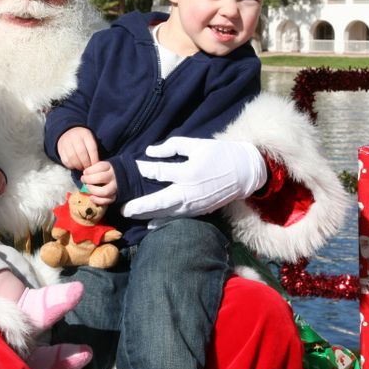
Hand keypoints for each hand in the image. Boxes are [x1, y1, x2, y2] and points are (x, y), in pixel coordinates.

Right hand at [57, 127, 98, 169]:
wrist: (67, 133)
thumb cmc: (83, 140)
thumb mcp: (90, 140)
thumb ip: (94, 150)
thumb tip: (97, 165)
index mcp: (85, 134)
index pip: (91, 148)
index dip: (94, 159)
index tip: (96, 166)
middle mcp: (75, 136)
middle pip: (81, 153)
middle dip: (86, 163)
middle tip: (88, 168)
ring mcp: (66, 142)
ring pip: (72, 157)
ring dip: (79, 165)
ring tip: (82, 168)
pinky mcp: (60, 149)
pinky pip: (66, 160)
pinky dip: (71, 165)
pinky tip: (75, 165)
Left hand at [80, 161, 116, 204]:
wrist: (119, 178)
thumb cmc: (105, 171)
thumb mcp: (101, 166)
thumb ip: (94, 168)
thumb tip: (85, 174)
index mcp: (110, 167)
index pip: (100, 167)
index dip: (90, 170)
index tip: (85, 173)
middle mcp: (113, 177)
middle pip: (101, 178)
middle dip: (89, 179)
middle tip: (83, 180)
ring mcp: (115, 187)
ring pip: (104, 191)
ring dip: (93, 190)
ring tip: (87, 188)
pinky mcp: (115, 196)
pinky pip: (106, 200)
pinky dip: (97, 200)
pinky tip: (91, 197)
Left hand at [122, 136, 266, 220]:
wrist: (245, 172)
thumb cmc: (220, 155)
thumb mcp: (197, 144)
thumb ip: (172, 146)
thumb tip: (150, 152)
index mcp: (189, 172)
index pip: (159, 172)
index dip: (144, 169)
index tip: (132, 167)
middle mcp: (190, 192)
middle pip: (159, 202)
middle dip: (140, 206)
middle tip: (123, 208)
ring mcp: (195, 204)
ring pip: (167, 213)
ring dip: (148, 215)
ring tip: (131, 214)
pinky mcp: (200, 211)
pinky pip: (178, 218)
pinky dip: (163, 222)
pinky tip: (150, 224)